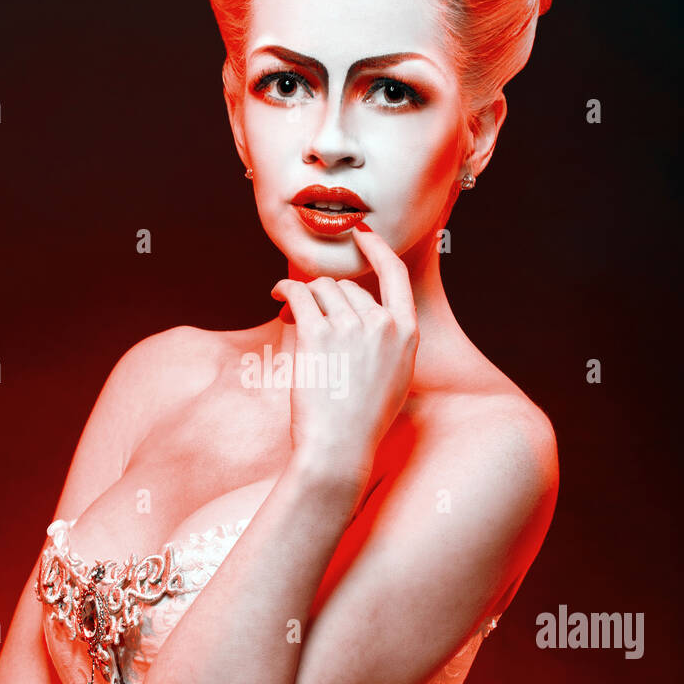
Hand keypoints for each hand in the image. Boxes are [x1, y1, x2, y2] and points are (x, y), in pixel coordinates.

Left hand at [270, 225, 418, 482]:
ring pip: (321, 288)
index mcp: (406, 334)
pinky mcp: (317, 334)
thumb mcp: (392, 378)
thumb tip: (359, 314)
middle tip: (308, 311)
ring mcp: (351, 327)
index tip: (362, 235)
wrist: (339, 448)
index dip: (378, 250)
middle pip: (347, 286)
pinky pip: (298, 295)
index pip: (396, 276)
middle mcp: (382, 324)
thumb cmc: (361, 422)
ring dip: (304, 294)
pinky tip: (277, 294)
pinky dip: (284, 289)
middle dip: (325, 295)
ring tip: (291, 308)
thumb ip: (386, 342)